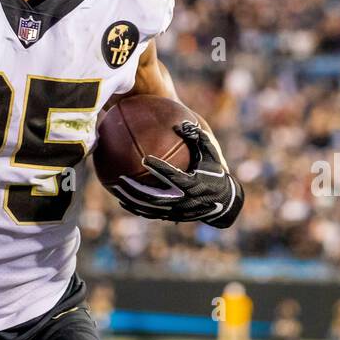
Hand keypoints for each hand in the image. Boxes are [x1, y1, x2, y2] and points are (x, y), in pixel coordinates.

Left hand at [107, 122, 243, 227]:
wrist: (224, 202)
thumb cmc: (215, 173)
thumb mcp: (210, 154)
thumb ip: (197, 137)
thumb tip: (181, 122)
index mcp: (191, 184)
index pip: (172, 176)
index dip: (159, 168)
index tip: (144, 159)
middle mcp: (182, 200)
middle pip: (154, 197)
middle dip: (136, 189)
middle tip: (120, 178)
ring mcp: (176, 210)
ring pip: (150, 208)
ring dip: (132, 199)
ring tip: (116, 188)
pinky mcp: (173, 216)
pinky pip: (152, 214)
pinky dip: (137, 208)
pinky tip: (123, 201)